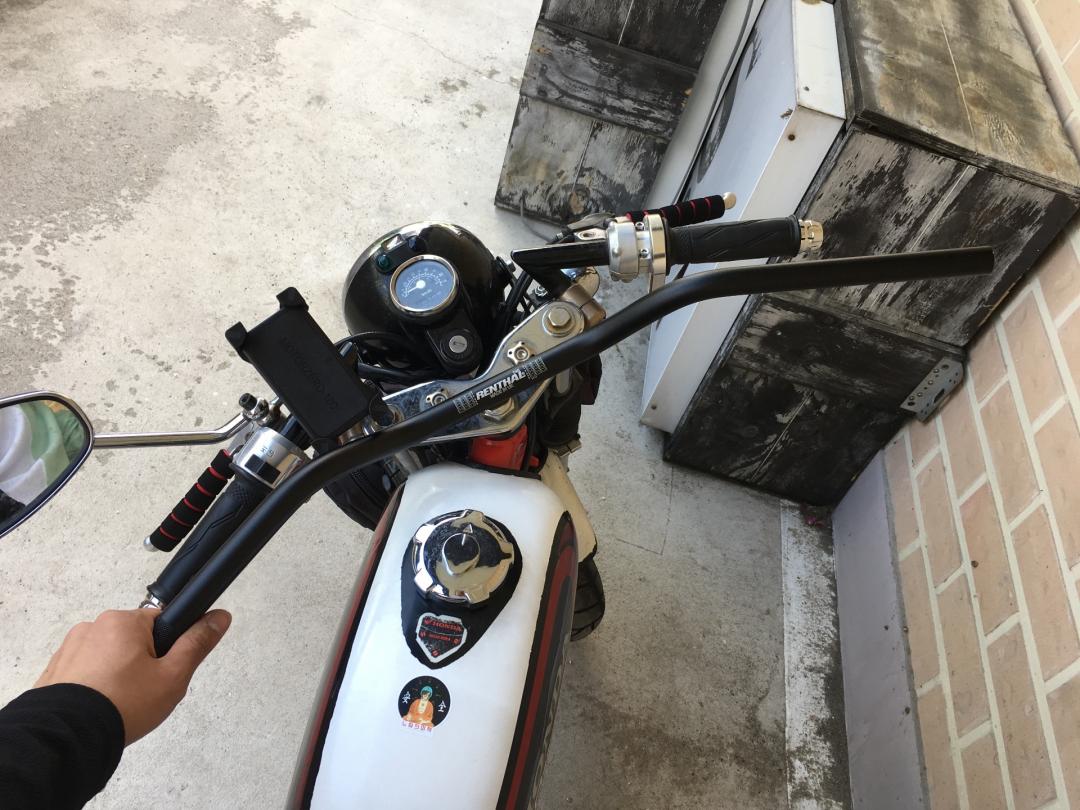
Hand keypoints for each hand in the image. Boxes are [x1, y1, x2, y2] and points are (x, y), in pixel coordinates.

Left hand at [35, 608, 231, 743]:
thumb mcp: (173, 676)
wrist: (68, 739)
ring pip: (108, 657)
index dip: (168, 649)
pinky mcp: (53, 672)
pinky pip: (84, 673)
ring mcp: (69, 649)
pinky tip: (97, 708)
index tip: (164, 673)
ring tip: (119, 706)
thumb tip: (221, 616)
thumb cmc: (125, 703)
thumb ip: (197, 643)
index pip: (159, 623)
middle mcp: (93, 626)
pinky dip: (93, 687)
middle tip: (145, 694)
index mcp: (124, 621)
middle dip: (142, 664)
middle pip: (133, 641)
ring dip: (116, 676)